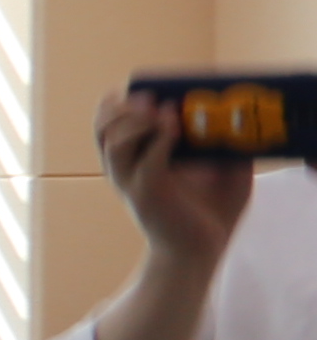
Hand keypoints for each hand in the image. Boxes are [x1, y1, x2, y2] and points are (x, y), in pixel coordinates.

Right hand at [102, 89, 257, 265]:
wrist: (203, 250)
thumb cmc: (210, 214)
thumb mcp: (221, 171)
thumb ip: (223, 144)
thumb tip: (237, 115)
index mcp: (133, 163)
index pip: (106, 126)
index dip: (112, 105)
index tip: (132, 89)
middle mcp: (125, 171)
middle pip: (102, 130)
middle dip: (119, 108)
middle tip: (146, 98)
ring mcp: (133, 183)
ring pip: (115, 142)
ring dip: (137, 120)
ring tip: (162, 111)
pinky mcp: (148, 194)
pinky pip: (147, 161)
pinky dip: (160, 139)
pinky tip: (175, 128)